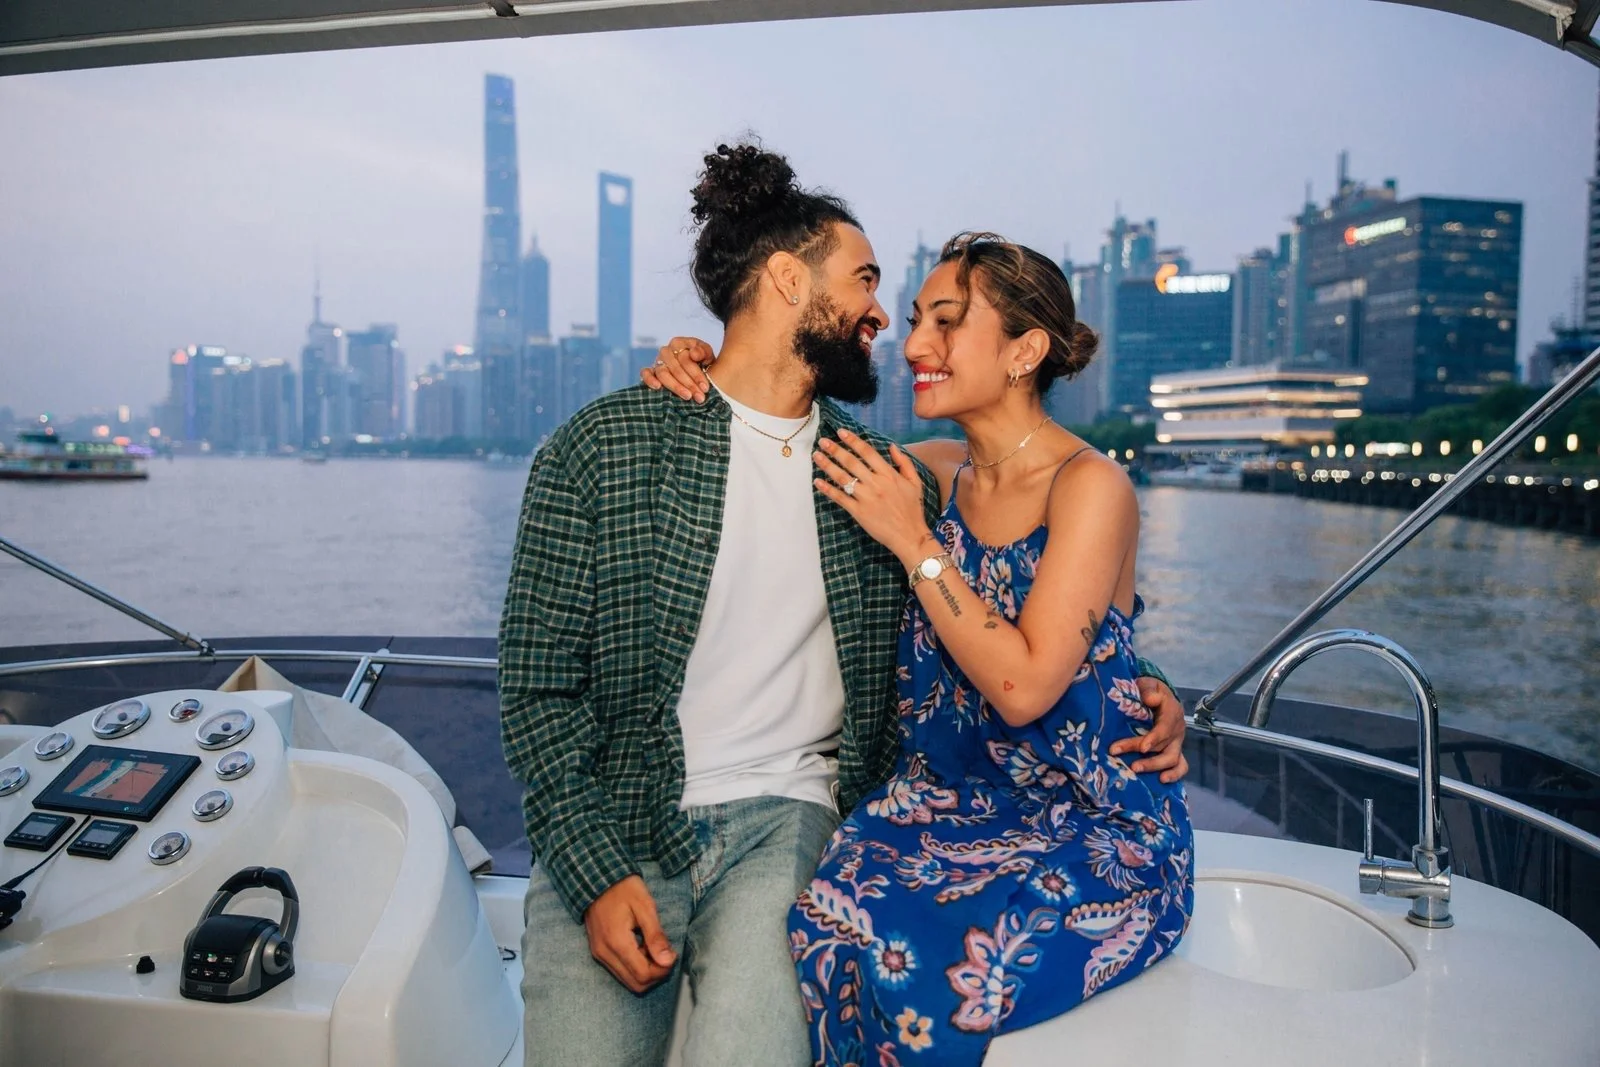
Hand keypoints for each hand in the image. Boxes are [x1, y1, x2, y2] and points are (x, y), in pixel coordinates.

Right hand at [583, 875, 676, 992]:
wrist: (598, 879)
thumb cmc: (624, 889)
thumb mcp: (645, 907)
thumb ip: (656, 936)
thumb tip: (668, 961)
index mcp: (617, 942)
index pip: (643, 975)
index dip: (663, 970)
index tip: (672, 954)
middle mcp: (604, 954)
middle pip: (635, 984)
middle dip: (655, 975)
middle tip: (665, 954)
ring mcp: (599, 954)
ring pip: (627, 980)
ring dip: (645, 971)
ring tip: (652, 948)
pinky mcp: (598, 952)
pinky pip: (619, 971)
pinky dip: (634, 966)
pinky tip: (640, 947)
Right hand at [640, 336, 714, 401]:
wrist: (697, 367)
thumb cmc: (701, 359)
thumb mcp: (706, 354)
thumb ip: (703, 352)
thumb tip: (693, 354)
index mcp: (678, 343)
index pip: (685, 359)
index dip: (696, 374)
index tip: (705, 387)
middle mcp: (665, 351)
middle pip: (675, 368)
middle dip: (689, 384)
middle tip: (700, 396)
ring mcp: (657, 361)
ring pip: (663, 374)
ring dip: (676, 386)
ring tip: (687, 396)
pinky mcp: (651, 371)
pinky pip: (645, 373)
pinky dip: (649, 379)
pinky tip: (658, 387)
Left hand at [813, 430, 935, 562]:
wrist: (909, 535)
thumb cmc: (913, 509)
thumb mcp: (915, 482)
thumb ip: (904, 462)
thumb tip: (891, 446)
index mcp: (889, 474)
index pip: (867, 452)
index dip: (853, 440)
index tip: (841, 432)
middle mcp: (876, 484)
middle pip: (851, 462)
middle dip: (835, 449)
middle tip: (822, 441)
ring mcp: (866, 498)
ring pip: (843, 478)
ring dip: (828, 465)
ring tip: (816, 456)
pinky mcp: (859, 512)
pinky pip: (840, 498)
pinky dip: (827, 489)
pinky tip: (818, 481)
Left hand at [1109, 678, 1188, 783]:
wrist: (1157, 696)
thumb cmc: (1150, 691)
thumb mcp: (1148, 684)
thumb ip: (1148, 689)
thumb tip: (1150, 698)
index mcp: (1172, 711)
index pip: (1165, 727)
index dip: (1155, 738)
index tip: (1142, 747)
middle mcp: (1177, 729)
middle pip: (1164, 746)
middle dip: (1145, 755)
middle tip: (1127, 761)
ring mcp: (1177, 742)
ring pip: (1172, 759)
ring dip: (1155, 766)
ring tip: (1136, 770)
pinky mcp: (1174, 751)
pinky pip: (1180, 766)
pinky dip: (1174, 775)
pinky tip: (1162, 781)